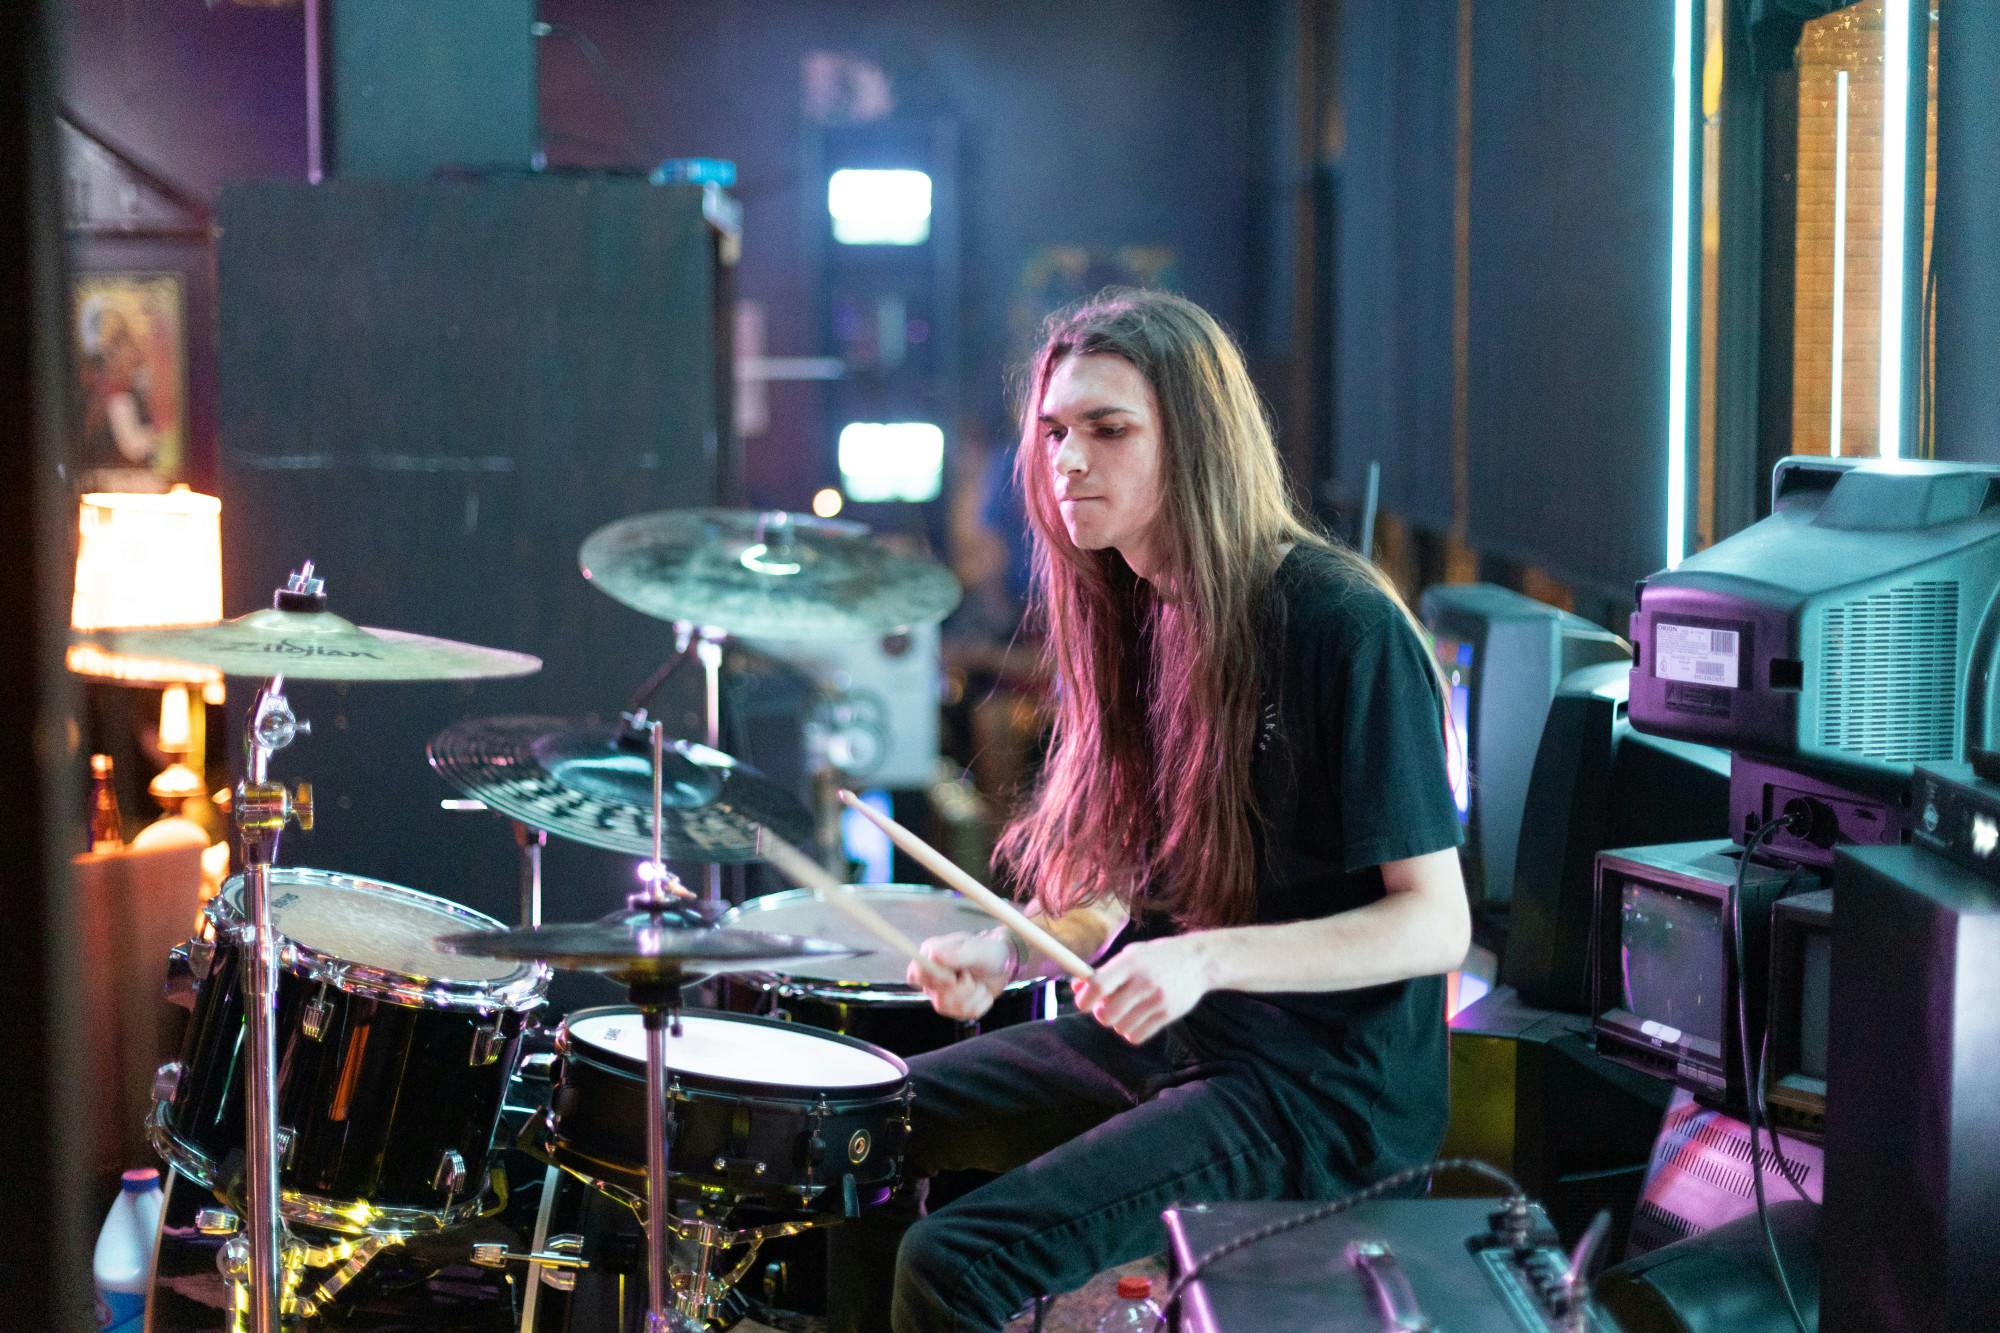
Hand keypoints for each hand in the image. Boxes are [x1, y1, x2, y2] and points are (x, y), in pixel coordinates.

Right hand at [908, 930, 1012, 1021]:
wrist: (1004, 965)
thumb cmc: (988, 951)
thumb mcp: (976, 950)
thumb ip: (956, 955)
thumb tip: (933, 955)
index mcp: (932, 957)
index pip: (915, 974)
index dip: (933, 980)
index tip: (953, 977)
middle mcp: (933, 977)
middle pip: (935, 997)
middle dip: (961, 989)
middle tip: (971, 976)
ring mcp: (943, 994)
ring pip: (948, 1008)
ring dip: (972, 996)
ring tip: (979, 983)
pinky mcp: (956, 1008)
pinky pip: (964, 1014)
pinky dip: (980, 1004)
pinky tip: (982, 992)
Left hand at [1072, 936, 1211, 1044]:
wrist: (1198, 961)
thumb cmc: (1158, 957)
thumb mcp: (1132, 954)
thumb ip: (1105, 971)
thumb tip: (1076, 987)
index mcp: (1130, 963)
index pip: (1098, 986)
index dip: (1084, 999)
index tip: (1083, 1002)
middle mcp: (1143, 982)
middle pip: (1106, 1014)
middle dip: (1100, 1013)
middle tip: (1107, 1006)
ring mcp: (1157, 1001)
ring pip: (1120, 1027)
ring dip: (1118, 1022)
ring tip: (1127, 1009)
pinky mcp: (1168, 1015)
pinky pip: (1137, 1036)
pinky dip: (1132, 1031)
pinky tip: (1137, 1018)